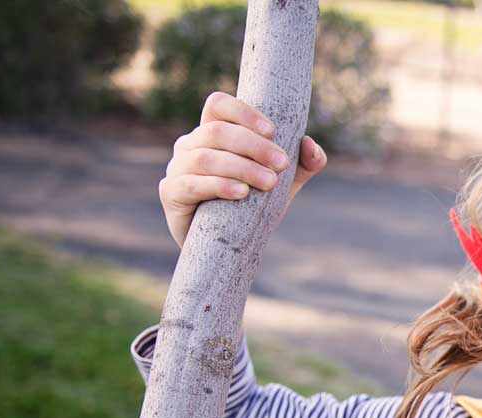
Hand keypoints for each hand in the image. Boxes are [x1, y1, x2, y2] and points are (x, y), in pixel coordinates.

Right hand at [159, 91, 327, 247]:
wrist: (227, 248)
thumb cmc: (252, 207)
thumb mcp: (283, 184)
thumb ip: (302, 164)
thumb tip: (310, 145)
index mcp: (212, 133)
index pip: (218, 105)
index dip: (243, 112)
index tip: (273, 131)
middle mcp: (190, 145)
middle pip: (217, 131)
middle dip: (253, 146)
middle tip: (282, 164)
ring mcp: (177, 168)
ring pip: (205, 158)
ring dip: (241, 167)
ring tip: (270, 183)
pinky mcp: (171, 193)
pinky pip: (191, 184)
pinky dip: (218, 186)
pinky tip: (241, 192)